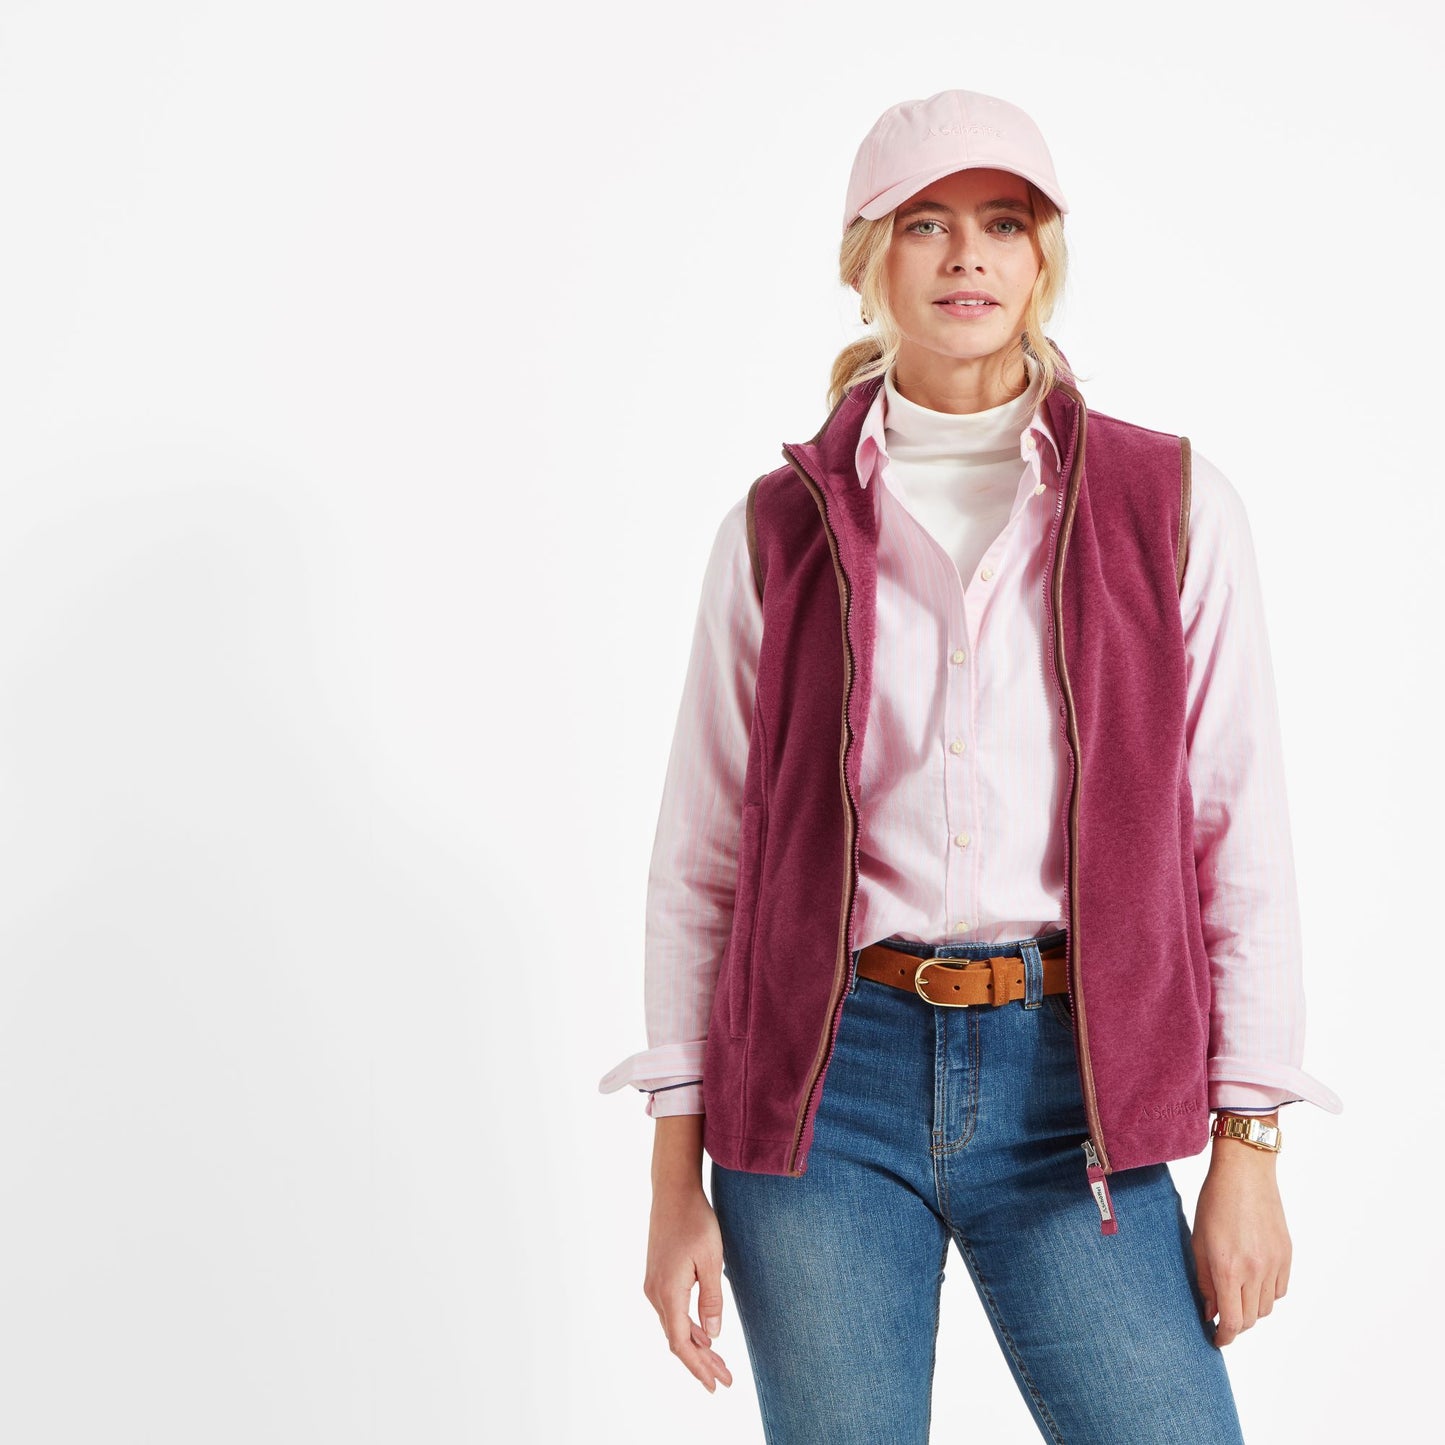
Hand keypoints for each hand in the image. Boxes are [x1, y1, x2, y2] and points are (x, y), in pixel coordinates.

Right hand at [642, 1180, 734, 1392]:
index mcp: (669, 1292)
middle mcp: (655, 1293)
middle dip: (701, 1363)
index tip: (715, 1385)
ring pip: (675, 1327)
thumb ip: (712, 1298)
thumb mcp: (712, 1259)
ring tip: (720, 1364)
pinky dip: (690, 1328)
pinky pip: (673, 1312)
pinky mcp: (658, 1277)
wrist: (672, 1192)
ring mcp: (654, 1285)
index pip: (681, 1343)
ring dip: (697, 1346)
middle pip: (678, 1340)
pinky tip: (706, 1335)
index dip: (698, 1367)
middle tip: (725, 1380)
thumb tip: (713, 1335)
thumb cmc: (695, 1221)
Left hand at [1191, 1137, 1290, 1347]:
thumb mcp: (1198, 1240)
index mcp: (1227, 1267)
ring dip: (1252, 1310)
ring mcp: (1274, 1264)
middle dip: (1236, 1325)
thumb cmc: (1215, 1201)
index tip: (1217, 1339)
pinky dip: (1268, 1294)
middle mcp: (1254, 1270)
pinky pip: (1281, 1290)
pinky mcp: (1287, 1255)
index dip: (1224, 1336)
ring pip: (1267, 1307)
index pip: (1232, 1320)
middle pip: (1251, 1319)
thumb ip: (1204, 1279)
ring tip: (1237, 1297)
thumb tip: (1211, 1312)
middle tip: (1223, 1319)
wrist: (1246, 1173)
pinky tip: (1254, 1283)